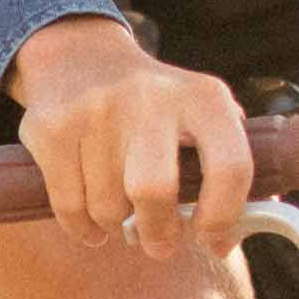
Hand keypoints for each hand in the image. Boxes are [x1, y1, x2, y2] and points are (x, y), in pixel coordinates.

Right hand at [3, 16, 252, 255]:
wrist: (79, 55)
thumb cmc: (154, 107)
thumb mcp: (200, 113)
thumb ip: (228, 162)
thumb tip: (247, 227)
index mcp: (203, 97)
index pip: (231, 166)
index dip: (224, 217)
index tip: (212, 240)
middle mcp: (151, 96)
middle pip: (153, 191)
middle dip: (157, 233)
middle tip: (159, 243)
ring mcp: (96, 109)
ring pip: (108, 207)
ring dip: (115, 225)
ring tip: (120, 211)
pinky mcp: (52, 126)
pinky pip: (69, 207)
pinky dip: (81, 227)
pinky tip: (90, 222)